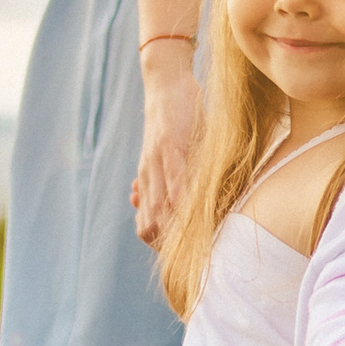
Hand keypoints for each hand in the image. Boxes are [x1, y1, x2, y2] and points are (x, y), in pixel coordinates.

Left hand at [129, 60, 200, 246]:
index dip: (161, 248)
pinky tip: (197, 214)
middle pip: (151, 225)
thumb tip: (156, 200)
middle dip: (169, 248)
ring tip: (196, 246)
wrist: (165, 82)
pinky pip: (176, 180)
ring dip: (177, 231)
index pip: (148, 226)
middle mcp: (148, 176)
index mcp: (147, 181)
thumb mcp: (167, 153)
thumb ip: (168, 179)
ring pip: (162, 208)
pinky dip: (184, 201)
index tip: (179, 263)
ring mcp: (157, 161)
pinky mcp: (171, 146)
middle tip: (190, 262)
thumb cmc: (174, 118)